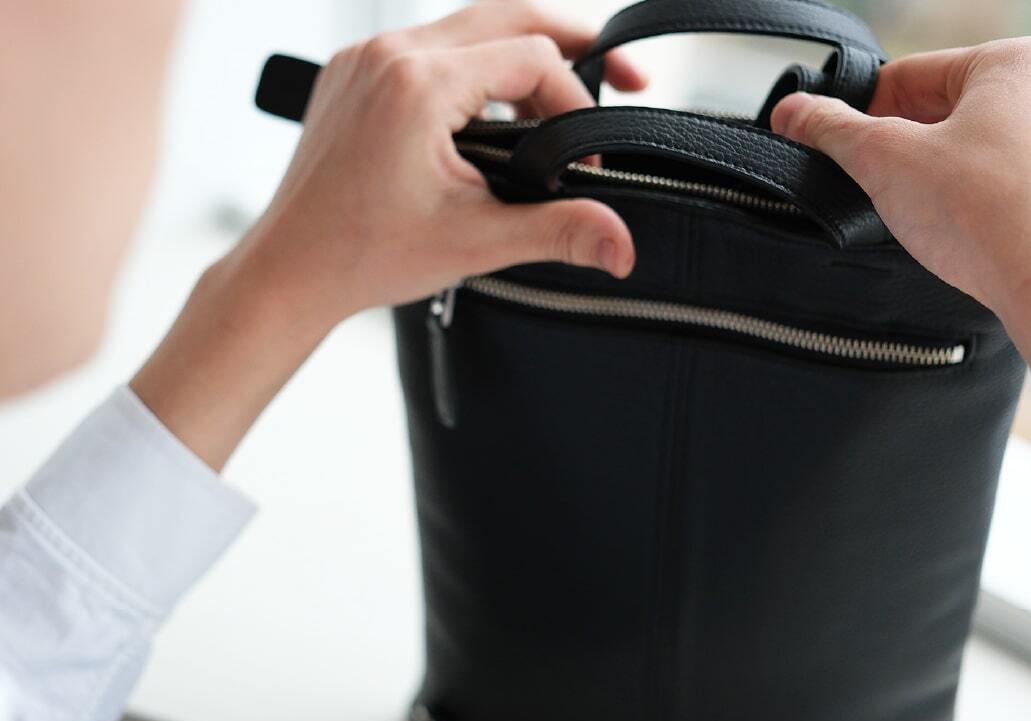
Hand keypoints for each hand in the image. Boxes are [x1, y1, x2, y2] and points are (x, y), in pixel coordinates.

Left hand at [236, 0, 643, 328]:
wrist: (289, 268)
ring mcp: (367, 55)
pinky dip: (476, 67)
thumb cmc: (364, 254)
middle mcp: (389, 52)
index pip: (532, 57)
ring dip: (522, 56)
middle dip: (574, 42)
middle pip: (508, 13)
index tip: (587, 161)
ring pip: (470, 25)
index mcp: (418, 83)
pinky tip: (498, 111)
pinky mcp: (356, 70)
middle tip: (622, 74)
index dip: (578, 103)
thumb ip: (559, 232)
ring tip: (559, 103)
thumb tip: (624, 247)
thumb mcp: (475, 242)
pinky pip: (432, 45)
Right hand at [773, 37, 1030, 315]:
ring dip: (939, 179)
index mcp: (1017, 61)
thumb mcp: (887, 161)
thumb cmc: (992, 216)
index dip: (860, 112)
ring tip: (918, 217)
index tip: (833, 145)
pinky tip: (962, 237)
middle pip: (947, 111)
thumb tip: (792, 111)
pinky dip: (978, 206)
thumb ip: (832, 130)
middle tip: (871, 187)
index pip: (910, 75)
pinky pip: (1012, 187)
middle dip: (903, 148)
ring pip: (980, 151)